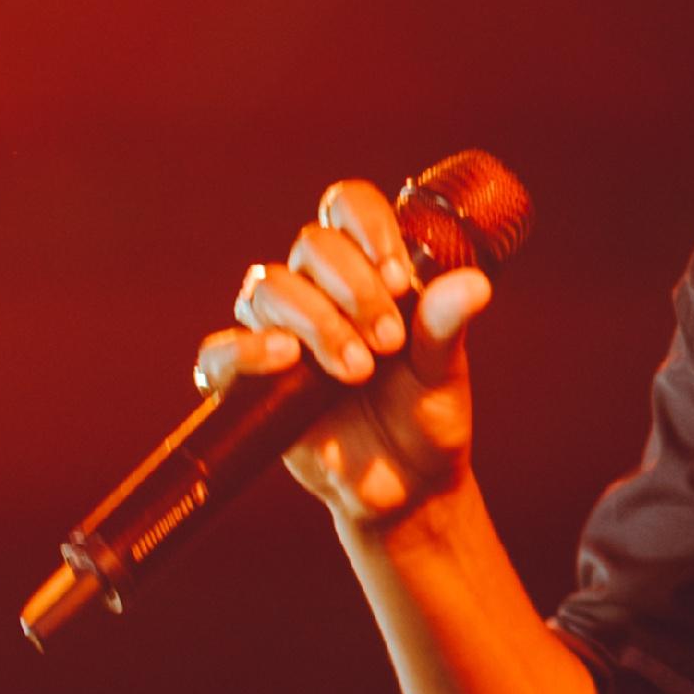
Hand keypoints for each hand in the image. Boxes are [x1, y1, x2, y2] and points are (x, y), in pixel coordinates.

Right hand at [192, 179, 496, 532]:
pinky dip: (245, 350)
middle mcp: (316, 290)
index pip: (346, 206)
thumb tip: (475, 284)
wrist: (406, 487)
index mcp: (365, 269)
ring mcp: (277, 332)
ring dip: (317, 322)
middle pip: (311, 245)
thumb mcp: (444, 370)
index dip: (369, 229)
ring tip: (358, 370)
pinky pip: (218, 353)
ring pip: (268, 287)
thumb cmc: (425, 417)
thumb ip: (446, 324)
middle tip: (389, 343)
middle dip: (354, 289)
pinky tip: (286, 358)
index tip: (400, 280)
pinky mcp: (248, 383)